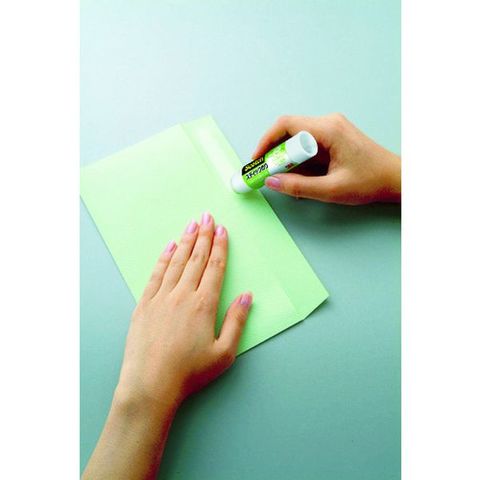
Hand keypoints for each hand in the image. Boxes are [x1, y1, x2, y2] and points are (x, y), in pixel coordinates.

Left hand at [116, 213, 251, 410]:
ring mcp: (161, 297)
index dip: (220, 247)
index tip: (222, 230)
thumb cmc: (190, 372)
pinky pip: (156, 274)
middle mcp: (182, 295)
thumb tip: (247, 296)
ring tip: (192, 225)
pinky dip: (163, 258)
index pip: (215, 268)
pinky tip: (169, 247)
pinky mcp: (144, 304)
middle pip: (196, 259)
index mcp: (204, 305)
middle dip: (204, 236)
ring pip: (176, 262)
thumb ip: (237, 321)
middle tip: (207, 216)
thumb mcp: (224, 353)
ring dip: (186, 241)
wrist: (150, 384)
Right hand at [253, 114, 400, 204]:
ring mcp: (332, 128)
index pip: (285, 125)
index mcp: (328, 129)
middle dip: (275, 153)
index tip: (257, 160)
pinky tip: (302, 178)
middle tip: (268, 174)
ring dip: (288, 159)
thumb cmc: (370, 181)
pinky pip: (308, 145)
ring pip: (297, 139)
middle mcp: (328, 123)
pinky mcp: (333, 137)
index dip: (266, 142)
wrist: (396, 178)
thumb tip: (271, 182)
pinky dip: (300, 161)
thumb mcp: (331, 190)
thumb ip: (298, 187)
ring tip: (287, 180)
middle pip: (289, 131)